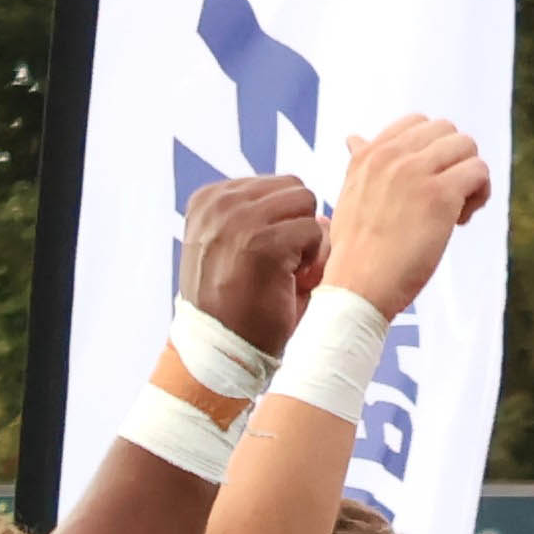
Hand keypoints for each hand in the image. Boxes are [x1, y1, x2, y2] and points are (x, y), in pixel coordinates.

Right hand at [175, 170, 325, 356]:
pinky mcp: (262, 241)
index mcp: (209, 199)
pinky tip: (293, 281)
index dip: (287, 221)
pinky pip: (314, 231)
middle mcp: (218, 202)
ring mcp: (237, 219)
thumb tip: (324, 216)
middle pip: (294, 188)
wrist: (223, 348)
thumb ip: (276, 225)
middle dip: (301, 224)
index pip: (275, 185)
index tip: (271, 255)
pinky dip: (314, 258)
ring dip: (308, 239)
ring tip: (289, 272)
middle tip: (289, 264)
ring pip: (305, 204)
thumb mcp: (242, 253)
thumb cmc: (237, 306)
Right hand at [322, 113, 491, 313]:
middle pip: (449, 132)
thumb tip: (354, 138)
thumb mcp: (350, 194)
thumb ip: (360, 164)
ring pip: (468, 148)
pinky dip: (481, 194)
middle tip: (445, 199)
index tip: (425, 183)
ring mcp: (416, 172)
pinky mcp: (440, 195)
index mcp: (370, 152)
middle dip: (455, 162)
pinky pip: (480, 171)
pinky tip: (461, 220)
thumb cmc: (356, 248)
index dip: (433, 151)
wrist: (357, 283)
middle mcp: (391, 155)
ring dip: (471, 178)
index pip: (418, 123)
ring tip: (455, 212)